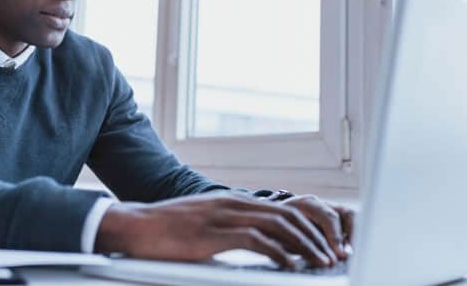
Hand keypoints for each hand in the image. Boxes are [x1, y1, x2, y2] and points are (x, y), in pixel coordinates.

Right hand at [94, 192, 341, 269]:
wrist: (136, 226)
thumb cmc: (167, 229)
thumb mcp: (205, 223)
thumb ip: (229, 228)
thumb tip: (255, 244)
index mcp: (233, 202)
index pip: (282, 210)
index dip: (307, 227)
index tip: (323, 245)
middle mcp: (233, 204)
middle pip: (287, 216)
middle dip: (314, 237)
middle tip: (331, 256)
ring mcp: (224, 217)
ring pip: (278, 226)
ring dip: (304, 246)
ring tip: (319, 262)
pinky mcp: (214, 234)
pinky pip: (255, 241)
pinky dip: (278, 253)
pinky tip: (289, 265)